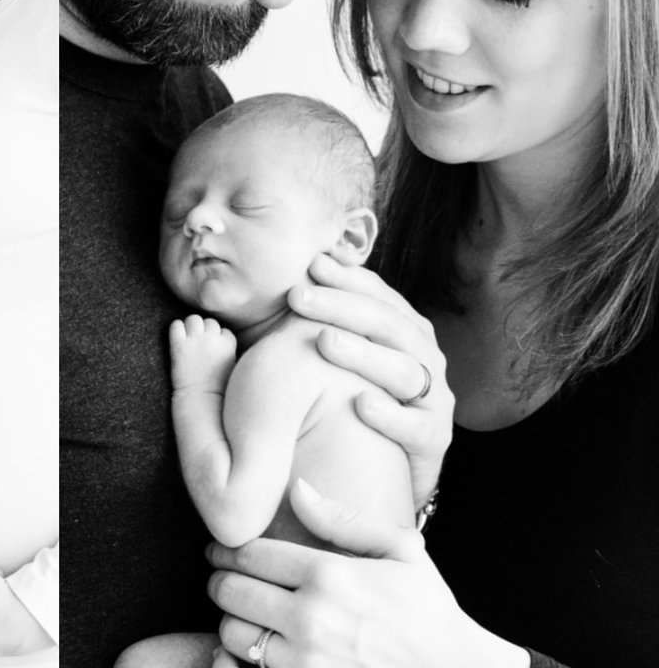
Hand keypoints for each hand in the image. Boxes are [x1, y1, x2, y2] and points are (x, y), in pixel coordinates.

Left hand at [171, 315, 236, 393]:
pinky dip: (175, 330)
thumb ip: (228, 351)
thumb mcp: (233, 367)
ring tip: (188, 340)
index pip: (223, 330)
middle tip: (199, 345)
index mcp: (228, 343)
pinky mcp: (178, 344)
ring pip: (193, 319)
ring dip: (190, 327)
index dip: (217, 339)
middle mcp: (212, 338)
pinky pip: (175, 325)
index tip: (213, 350)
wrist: (200, 400)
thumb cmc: (217, 389)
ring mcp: (195, 340)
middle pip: (209, 322)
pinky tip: (177, 340)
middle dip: (204, 331)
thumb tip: (222, 340)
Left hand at [207, 480, 528, 667]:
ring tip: (243, 615)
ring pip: (234, 635)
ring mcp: (307, 662)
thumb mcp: (401, 551)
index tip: (222, 549)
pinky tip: (254, 651)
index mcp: (330, 575)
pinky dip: (240, 661)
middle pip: (232, 591)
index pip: (250, 553)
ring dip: (231, 622)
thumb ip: (342, 518)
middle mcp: (312, 618)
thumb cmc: (429, 613)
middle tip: (225, 578)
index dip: (227, 549)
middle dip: (222, 581)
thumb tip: (297, 488)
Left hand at [288, 255, 453, 507]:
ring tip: (324, 341)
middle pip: (387, 323)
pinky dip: (390, 415)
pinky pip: (416, 426)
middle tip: (298, 296)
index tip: (310, 264)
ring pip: (403, 369)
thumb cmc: (350, 396)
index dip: (345, 277)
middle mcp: (423, 355)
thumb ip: (327, 316)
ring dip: (363, 353)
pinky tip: (360, 404)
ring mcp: (433, 397)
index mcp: (403, 327)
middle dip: (341, 306)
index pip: (377, 293)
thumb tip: (300, 268)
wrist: (385, 469)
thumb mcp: (342, 353)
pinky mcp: (434, 440)